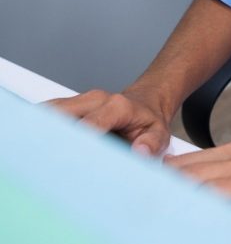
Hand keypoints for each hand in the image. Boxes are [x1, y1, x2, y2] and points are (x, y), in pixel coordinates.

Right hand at [47, 88, 171, 155]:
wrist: (145, 103)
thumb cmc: (149, 122)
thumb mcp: (159, 134)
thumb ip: (151, 143)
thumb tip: (139, 152)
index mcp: (117, 106)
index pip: (90, 124)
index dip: (76, 142)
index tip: (66, 161)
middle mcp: (95, 99)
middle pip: (63, 115)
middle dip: (51, 137)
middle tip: (46, 161)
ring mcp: (80, 101)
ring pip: (51, 112)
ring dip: (42, 131)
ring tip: (40, 155)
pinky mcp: (69, 106)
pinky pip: (49, 114)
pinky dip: (41, 127)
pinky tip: (40, 144)